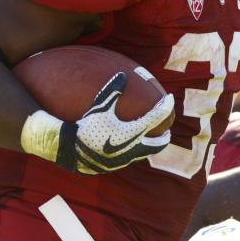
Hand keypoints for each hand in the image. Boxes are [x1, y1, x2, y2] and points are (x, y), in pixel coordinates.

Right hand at [22, 72, 173, 173]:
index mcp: (133, 132)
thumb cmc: (85, 124)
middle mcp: (133, 148)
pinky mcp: (115, 166)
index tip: (170, 99)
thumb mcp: (99, 106)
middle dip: (164, 136)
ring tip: (150, 138)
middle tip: (167, 129)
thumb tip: (122, 74)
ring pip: (145, 153)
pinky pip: (130, 158)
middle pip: (158, 144)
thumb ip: (112, 90)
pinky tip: (128, 145)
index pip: (157, 117)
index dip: (166, 106)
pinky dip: (135, 151)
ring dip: (150, 145)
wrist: (69, 149)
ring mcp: (125, 159)